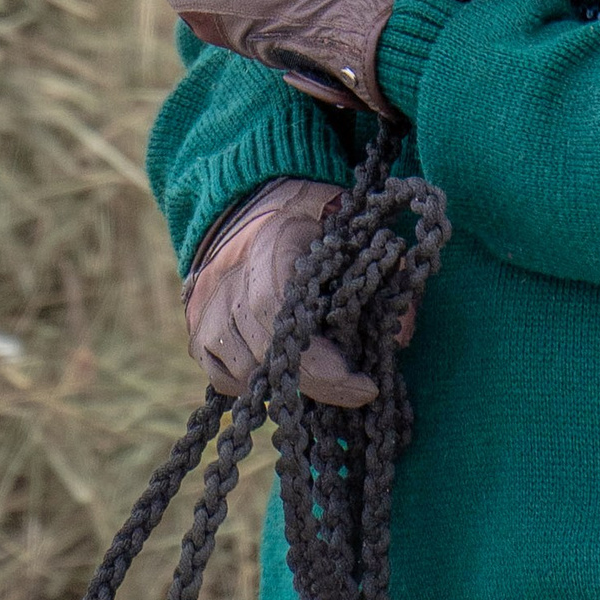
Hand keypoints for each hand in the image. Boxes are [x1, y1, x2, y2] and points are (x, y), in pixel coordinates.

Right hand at [184, 177, 384, 407]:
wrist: (252, 209)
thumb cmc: (312, 220)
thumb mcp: (352, 228)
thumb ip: (382, 270)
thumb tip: (401, 332)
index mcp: (272, 246)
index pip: (281, 314)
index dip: (320, 361)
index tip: (365, 385)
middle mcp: (230, 281)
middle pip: (267, 354)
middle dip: (319, 383)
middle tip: (359, 390)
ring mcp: (208, 310)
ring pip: (246, 373)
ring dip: (289, 385)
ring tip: (327, 376)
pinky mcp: (198, 333)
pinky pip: (224, 380)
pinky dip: (256, 386)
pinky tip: (285, 373)